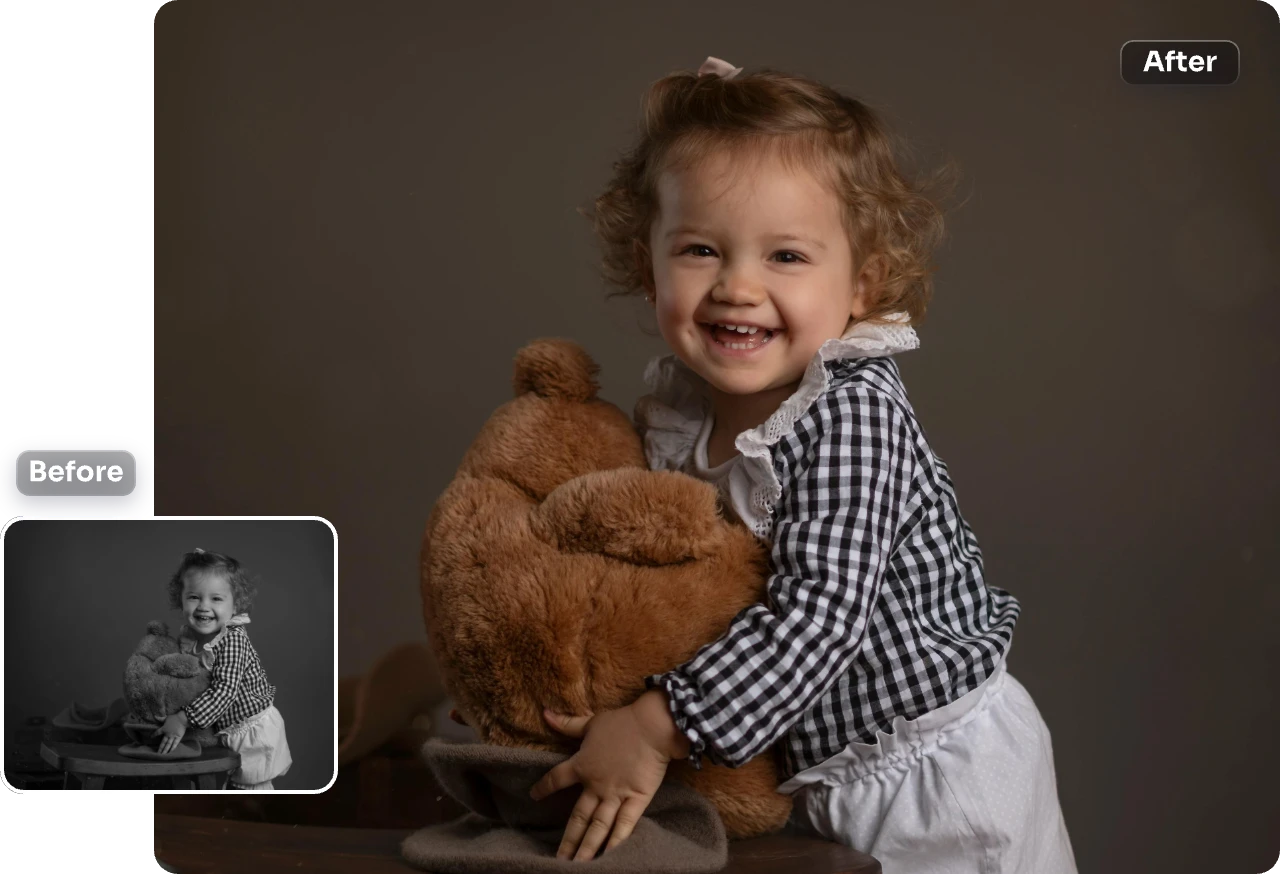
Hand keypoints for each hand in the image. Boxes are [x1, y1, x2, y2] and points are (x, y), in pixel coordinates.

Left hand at [157, 712, 187, 754]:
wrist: (182, 719)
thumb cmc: (174, 718)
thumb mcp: (166, 718)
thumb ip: (160, 718)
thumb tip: (154, 716)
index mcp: (163, 729)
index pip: (157, 733)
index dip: (154, 735)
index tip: (151, 737)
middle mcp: (167, 734)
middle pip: (163, 743)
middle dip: (160, 748)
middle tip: (157, 754)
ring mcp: (173, 736)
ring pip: (168, 745)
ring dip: (165, 750)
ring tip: (163, 755)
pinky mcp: (178, 737)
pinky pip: (175, 744)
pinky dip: (172, 748)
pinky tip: (170, 752)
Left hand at [529, 690, 689, 861]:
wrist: (652, 726)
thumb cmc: (622, 722)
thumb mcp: (591, 721)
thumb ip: (567, 723)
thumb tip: (545, 713)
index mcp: (582, 765)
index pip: (556, 779)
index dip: (544, 788)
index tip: (534, 796)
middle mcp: (595, 785)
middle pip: (577, 818)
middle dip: (567, 841)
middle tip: (558, 860)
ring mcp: (616, 795)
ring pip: (598, 827)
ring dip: (587, 848)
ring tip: (578, 866)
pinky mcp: (637, 800)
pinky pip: (624, 826)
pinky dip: (616, 842)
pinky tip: (608, 857)